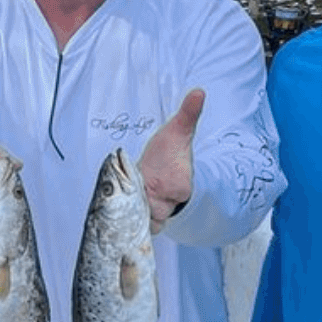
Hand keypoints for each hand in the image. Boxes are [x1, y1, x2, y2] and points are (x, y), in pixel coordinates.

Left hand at [139, 88, 204, 228]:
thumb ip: (187, 114)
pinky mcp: (148, 222)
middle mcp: (171, 203)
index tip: (150, 178)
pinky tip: (122, 214)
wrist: (161, 170)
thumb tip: (199, 91)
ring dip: (133, 214)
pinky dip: (129, 224)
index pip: (174, 191)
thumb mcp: (176, 131)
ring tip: (126, 201)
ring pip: (145, 223)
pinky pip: (138, 229)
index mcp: (181, 184)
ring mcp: (159, 215)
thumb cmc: (167, 151)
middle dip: (142, 203)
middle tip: (134, 189)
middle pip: (155, 213)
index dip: (161, 186)